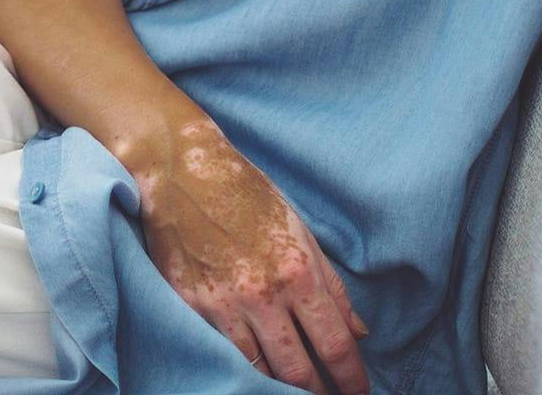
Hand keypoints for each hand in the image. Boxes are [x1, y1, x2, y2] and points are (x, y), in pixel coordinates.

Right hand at [130, 115, 371, 392]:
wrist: (181, 170)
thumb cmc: (246, 193)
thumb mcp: (299, 228)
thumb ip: (330, 283)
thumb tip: (358, 329)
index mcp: (298, 270)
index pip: (334, 344)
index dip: (351, 378)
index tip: (359, 391)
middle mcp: (263, 294)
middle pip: (298, 371)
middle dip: (320, 393)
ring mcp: (222, 305)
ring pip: (258, 372)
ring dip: (279, 390)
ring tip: (294, 394)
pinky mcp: (190, 308)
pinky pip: (221, 355)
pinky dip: (240, 370)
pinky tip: (253, 377)